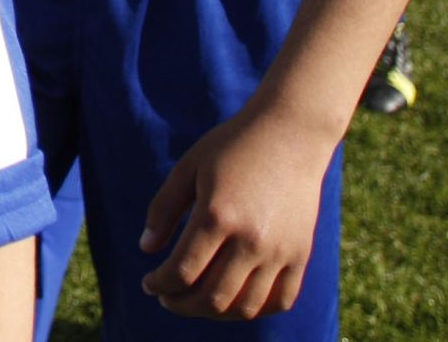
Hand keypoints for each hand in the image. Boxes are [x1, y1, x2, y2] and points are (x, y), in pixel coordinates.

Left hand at [138, 102, 337, 320]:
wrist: (290, 134)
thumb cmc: (231, 147)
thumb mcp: (188, 169)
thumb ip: (163, 209)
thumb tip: (145, 249)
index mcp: (218, 216)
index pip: (183, 271)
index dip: (160, 285)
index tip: (149, 284)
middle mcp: (252, 240)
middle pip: (212, 297)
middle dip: (181, 304)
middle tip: (166, 298)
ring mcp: (280, 251)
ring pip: (245, 307)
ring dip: (215, 313)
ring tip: (196, 301)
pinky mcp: (301, 254)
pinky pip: (280, 300)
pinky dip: (254, 309)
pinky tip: (233, 300)